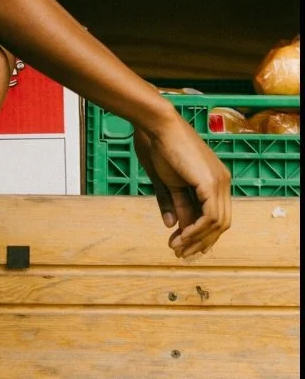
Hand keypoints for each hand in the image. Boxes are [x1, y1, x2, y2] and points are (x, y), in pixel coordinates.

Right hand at [133, 119, 230, 258]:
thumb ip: (172, 203)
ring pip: (217, 223)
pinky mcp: (212, 183)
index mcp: (214, 179)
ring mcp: (220, 182)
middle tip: (180, 253)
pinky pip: (210, 217)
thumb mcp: (166, 181)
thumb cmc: (158, 146)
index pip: (213, 214)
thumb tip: (173, 226)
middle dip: (200, 241)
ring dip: (196, 239)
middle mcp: (222, 182)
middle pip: (219, 223)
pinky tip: (181, 236)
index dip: (199, 233)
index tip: (181, 245)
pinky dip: (196, 230)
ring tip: (177, 248)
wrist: (157, 125)